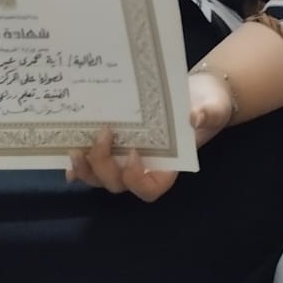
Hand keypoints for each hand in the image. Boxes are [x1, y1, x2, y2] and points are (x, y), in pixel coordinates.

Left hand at [65, 70, 232, 201]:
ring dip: (85, 168)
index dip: (136, 180)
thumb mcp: (214, 108)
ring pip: (101, 178)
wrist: (198, 92)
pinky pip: (93, 164)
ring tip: (75, 149)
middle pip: (118, 184)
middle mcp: (144, 169)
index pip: (149, 190)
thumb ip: (206, 114)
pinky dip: (78, 165)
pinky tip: (68, 154)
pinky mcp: (115, 146)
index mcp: (167, 168)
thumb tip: (193, 118)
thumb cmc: (209, 105)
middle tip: (103, 134)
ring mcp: (126, 160)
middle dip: (104, 166)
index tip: (134, 153)